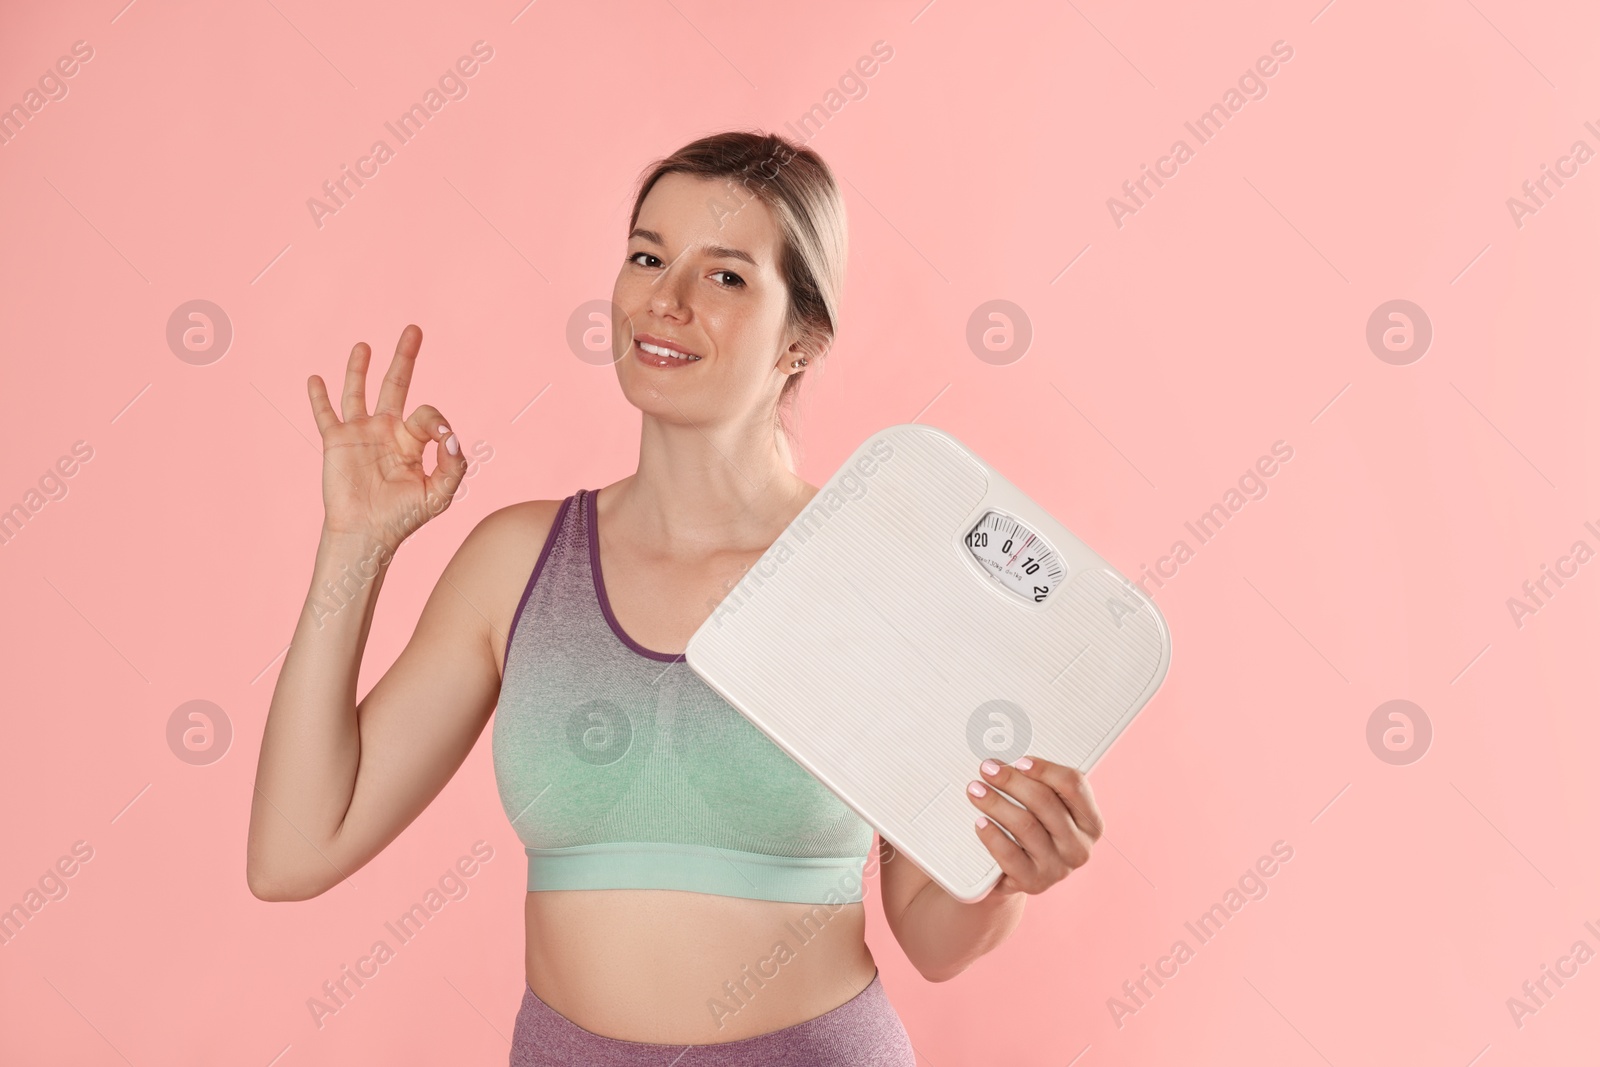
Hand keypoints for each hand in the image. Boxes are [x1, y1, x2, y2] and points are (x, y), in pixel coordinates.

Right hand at [306, 324, 466, 550]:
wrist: (367, 533)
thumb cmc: (403, 518)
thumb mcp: (439, 494)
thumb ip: (453, 465)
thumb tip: (451, 436)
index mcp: (413, 441)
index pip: (427, 413)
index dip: (435, 420)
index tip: (439, 437)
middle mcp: (387, 431)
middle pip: (396, 384)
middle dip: (405, 357)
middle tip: (415, 329)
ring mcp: (360, 433)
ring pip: (358, 391)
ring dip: (360, 367)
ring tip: (364, 345)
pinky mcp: (336, 441)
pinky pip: (325, 413)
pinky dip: (319, 396)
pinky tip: (315, 378)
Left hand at [966, 756, 1102, 897]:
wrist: (1015, 875)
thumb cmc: (1033, 832)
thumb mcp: (1046, 810)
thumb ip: (1040, 785)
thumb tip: (1010, 760)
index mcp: (1091, 822)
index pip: (1074, 785)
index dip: (1045, 769)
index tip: (1019, 761)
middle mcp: (1079, 847)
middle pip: (1045, 802)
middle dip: (1012, 781)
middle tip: (988, 769)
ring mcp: (1058, 868)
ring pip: (1025, 826)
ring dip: (996, 803)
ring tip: (976, 790)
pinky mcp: (1034, 883)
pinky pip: (1009, 855)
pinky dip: (992, 835)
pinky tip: (980, 822)